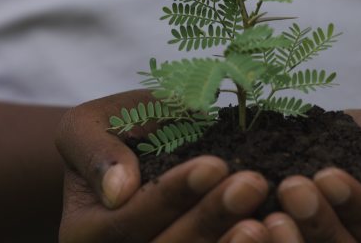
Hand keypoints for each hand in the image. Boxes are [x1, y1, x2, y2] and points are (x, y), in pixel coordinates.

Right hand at [55, 90, 271, 241]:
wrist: (135, 149)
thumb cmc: (112, 132)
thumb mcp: (88, 127)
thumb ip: (96, 152)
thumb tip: (117, 190)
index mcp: (85, 233)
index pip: (130, 220)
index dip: (173, 195)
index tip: (214, 164)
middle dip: (210, 218)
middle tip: (252, 184)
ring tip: (270, 217)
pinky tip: (275, 231)